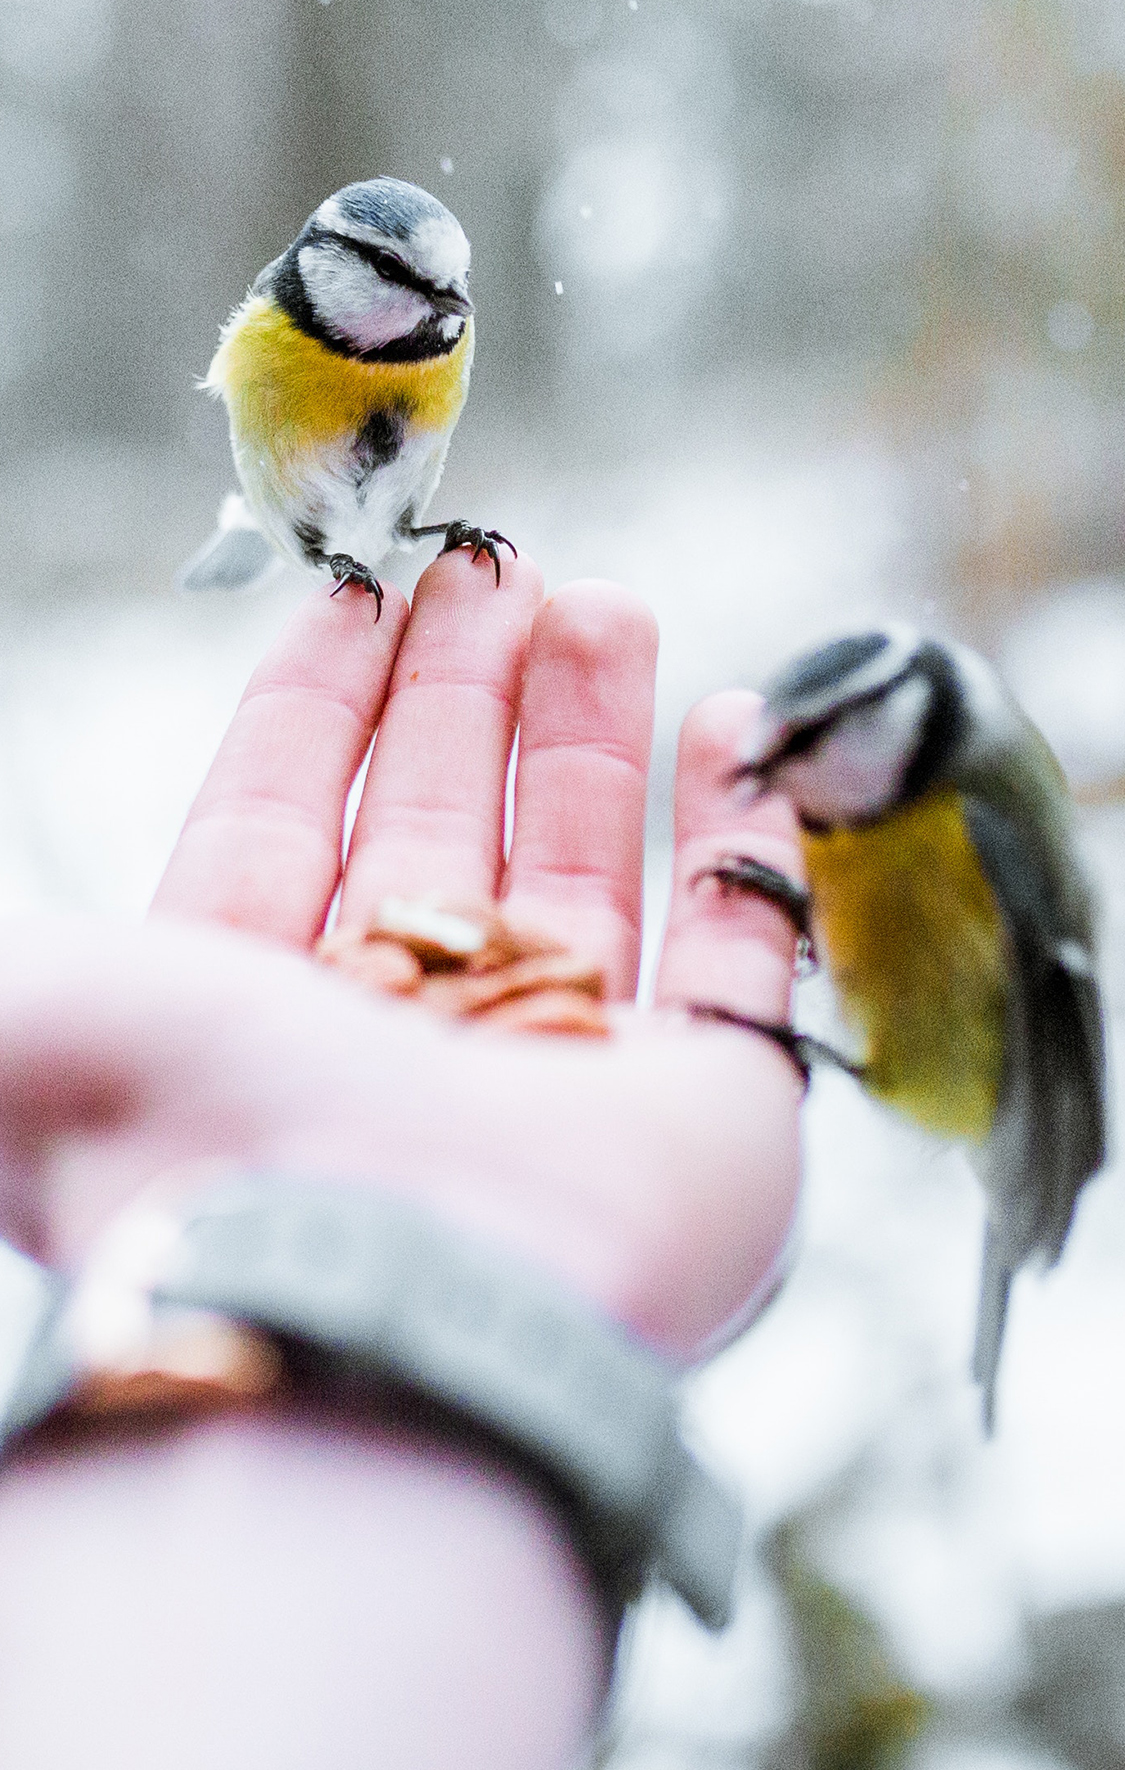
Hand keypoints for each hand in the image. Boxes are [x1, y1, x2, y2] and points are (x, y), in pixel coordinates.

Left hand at [0, 555, 803, 1358]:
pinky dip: (743, 841)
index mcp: (250, 1027)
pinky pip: (739, 955)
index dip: (319, 705)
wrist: (400, 1317)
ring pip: (581, 875)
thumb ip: (20, 968)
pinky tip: (734, 725)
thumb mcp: (44, 1017)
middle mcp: (403, 1056)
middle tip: (497, 565)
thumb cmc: (212, 1149)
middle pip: (437, 829)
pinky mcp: (707, 1114)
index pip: (282, 826)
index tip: (362, 590)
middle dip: (463, 690)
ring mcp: (560, 1087)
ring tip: (602, 604)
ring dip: (591, 734)